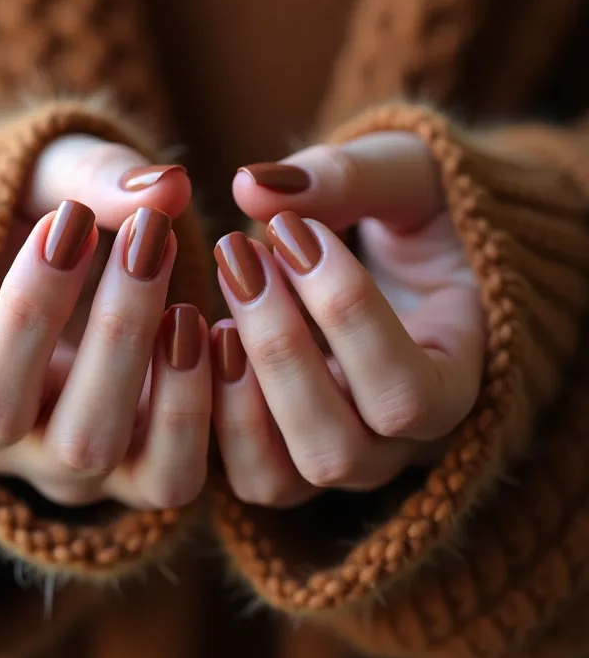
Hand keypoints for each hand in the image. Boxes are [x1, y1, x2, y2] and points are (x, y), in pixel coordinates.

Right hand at [0, 136, 210, 509]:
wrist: (62, 286)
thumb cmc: (44, 233)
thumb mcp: (44, 191)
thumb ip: (88, 180)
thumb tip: (167, 185)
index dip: (31, 309)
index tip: (69, 221)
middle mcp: (34, 456)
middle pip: (80, 439)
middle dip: (121, 332)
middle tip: (148, 235)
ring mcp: (104, 473)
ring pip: (149, 473)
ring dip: (179, 382)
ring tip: (190, 299)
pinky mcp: (157, 470)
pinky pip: (194, 468)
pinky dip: (218, 410)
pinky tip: (226, 335)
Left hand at [212, 133, 483, 505]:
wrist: (407, 264)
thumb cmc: (418, 218)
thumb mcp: (406, 179)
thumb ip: (348, 178)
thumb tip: (250, 184)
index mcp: (456, 381)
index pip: (405, 392)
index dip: (343, 313)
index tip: (291, 229)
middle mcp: (398, 442)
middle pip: (335, 448)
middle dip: (278, 348)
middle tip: (238, 251)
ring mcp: (339, 454)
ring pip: (280, 479)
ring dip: (237, 390)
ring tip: (218, 297)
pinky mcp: (285, 451)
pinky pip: (244, 471)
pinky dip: (211, 414)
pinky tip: (201, 334)